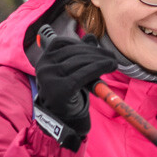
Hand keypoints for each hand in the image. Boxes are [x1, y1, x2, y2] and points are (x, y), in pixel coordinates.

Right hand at [33, 32, 116, 148]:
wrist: (62, 119)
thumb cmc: (68, 92)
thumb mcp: (71, 71)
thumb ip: (79, 54)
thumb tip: (91, 37)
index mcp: (43, 59)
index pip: (62, 43)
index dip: (81, 44)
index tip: (98, 49)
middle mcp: (43, 67)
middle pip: (73, 52)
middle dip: (95, 52)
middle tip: (111, 56)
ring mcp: (49, 79)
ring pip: (80, 62)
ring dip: (100, 60)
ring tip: (113, 62)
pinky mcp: (60, 89)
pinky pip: (83, 74)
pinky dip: (98, 68)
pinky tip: (109, 67)